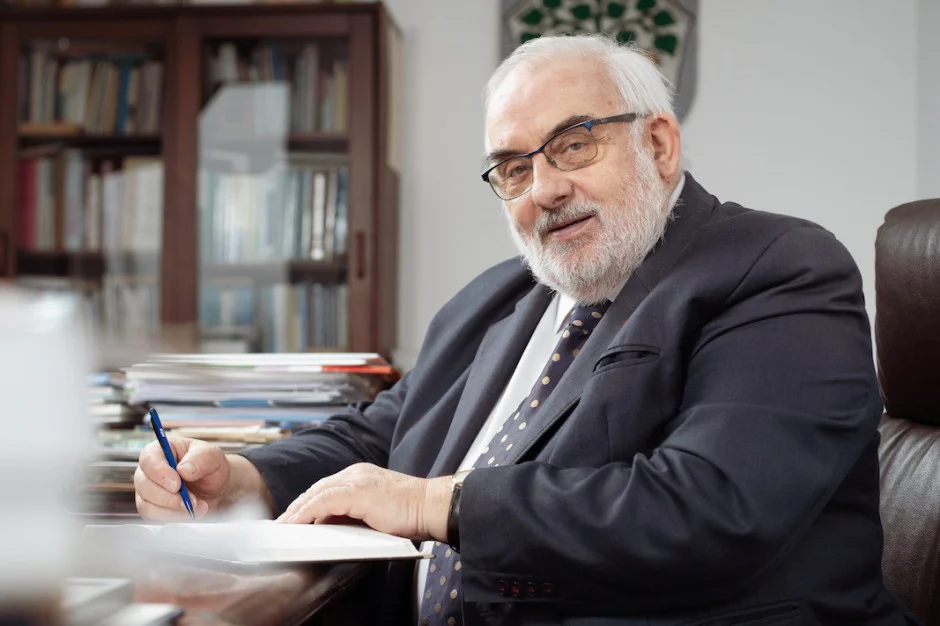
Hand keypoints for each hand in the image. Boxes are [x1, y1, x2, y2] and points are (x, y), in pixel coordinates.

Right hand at [134, 436, 230, 521]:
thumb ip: (200, 458)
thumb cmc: (210, 467)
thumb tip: (183, 470)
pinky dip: (174, 518)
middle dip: (169, 497)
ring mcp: (148, 491)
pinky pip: (154, 517)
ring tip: (197, 507)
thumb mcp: (213, 456)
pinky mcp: (151, 508)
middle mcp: (149, 471)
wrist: (216, 489)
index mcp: (160, 450)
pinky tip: (191, 513)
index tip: (177, 485)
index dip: (160, 473)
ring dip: (173, 510)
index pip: (148, 459)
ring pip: (147, 504)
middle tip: (191, 501)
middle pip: (144, 485)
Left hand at [276, 463, 452, 541]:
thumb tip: (328, 524)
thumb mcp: (375, 511)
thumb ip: (352, 512)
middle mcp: (356, 473)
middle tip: (281, 523)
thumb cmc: (410, 512)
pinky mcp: (358, 492)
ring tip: (283, 527)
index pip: (326, 488)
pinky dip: (306, 513)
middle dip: (297, 507)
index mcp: (360, 475)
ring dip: (297, 511)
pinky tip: (296, 524)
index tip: (293, 517)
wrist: (431, 506)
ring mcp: (357, 480)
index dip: (307, 503)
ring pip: (316, 493)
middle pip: (317, 489)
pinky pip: (323, 502)